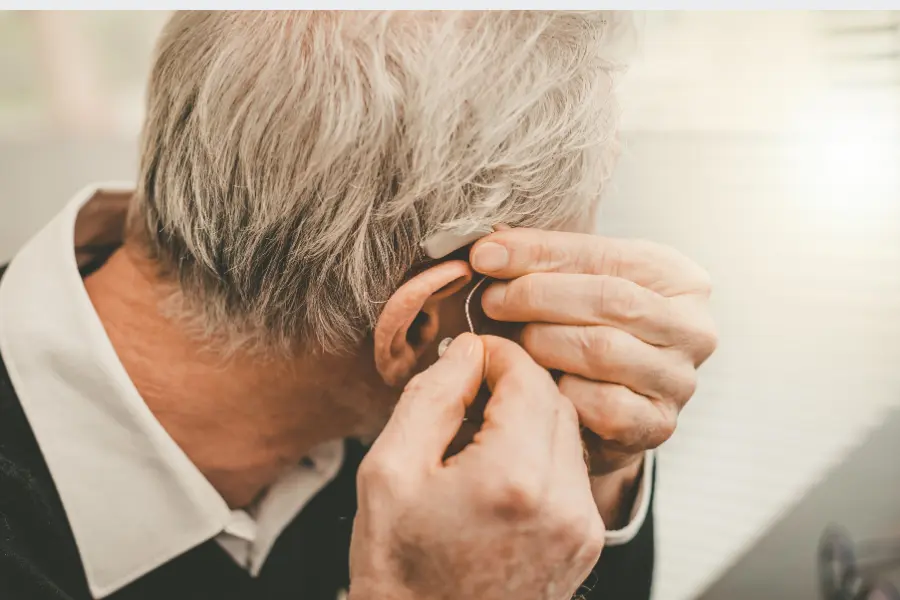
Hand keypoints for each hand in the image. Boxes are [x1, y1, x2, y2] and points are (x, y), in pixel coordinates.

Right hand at [349, 334, 603, 599]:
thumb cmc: (399, 570)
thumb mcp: (389, 471)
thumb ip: (432, 396)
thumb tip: (468, 351)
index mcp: (513, 478)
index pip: (527, 377)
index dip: (496, 354)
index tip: (467, 356)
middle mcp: (564, 502)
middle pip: (554, 400)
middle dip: (513, 383)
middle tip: (466, 392)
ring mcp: (582, 527)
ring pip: (567, 433)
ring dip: (528, 417)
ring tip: (476, 436)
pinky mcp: (585, 543)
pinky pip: (572, 471)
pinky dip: (540, 454)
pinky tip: (497, 471)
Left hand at [471, 229, 717, 477]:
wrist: (605, 406)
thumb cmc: (589, 330)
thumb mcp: (575, 283)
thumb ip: (541, 261)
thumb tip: (488, 251)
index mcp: (680, 279)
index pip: (605, 255)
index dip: (539, 253)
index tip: (486, 256)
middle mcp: (693, 329)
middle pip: (608, 300)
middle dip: (537, 296)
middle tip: (490, 301)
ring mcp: (679, 380)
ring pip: (602, 350)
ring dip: (543, 343)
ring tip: (512, 340)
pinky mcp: (658, 425)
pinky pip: (601, 404)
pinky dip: (563, 391)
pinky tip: (544, 382)